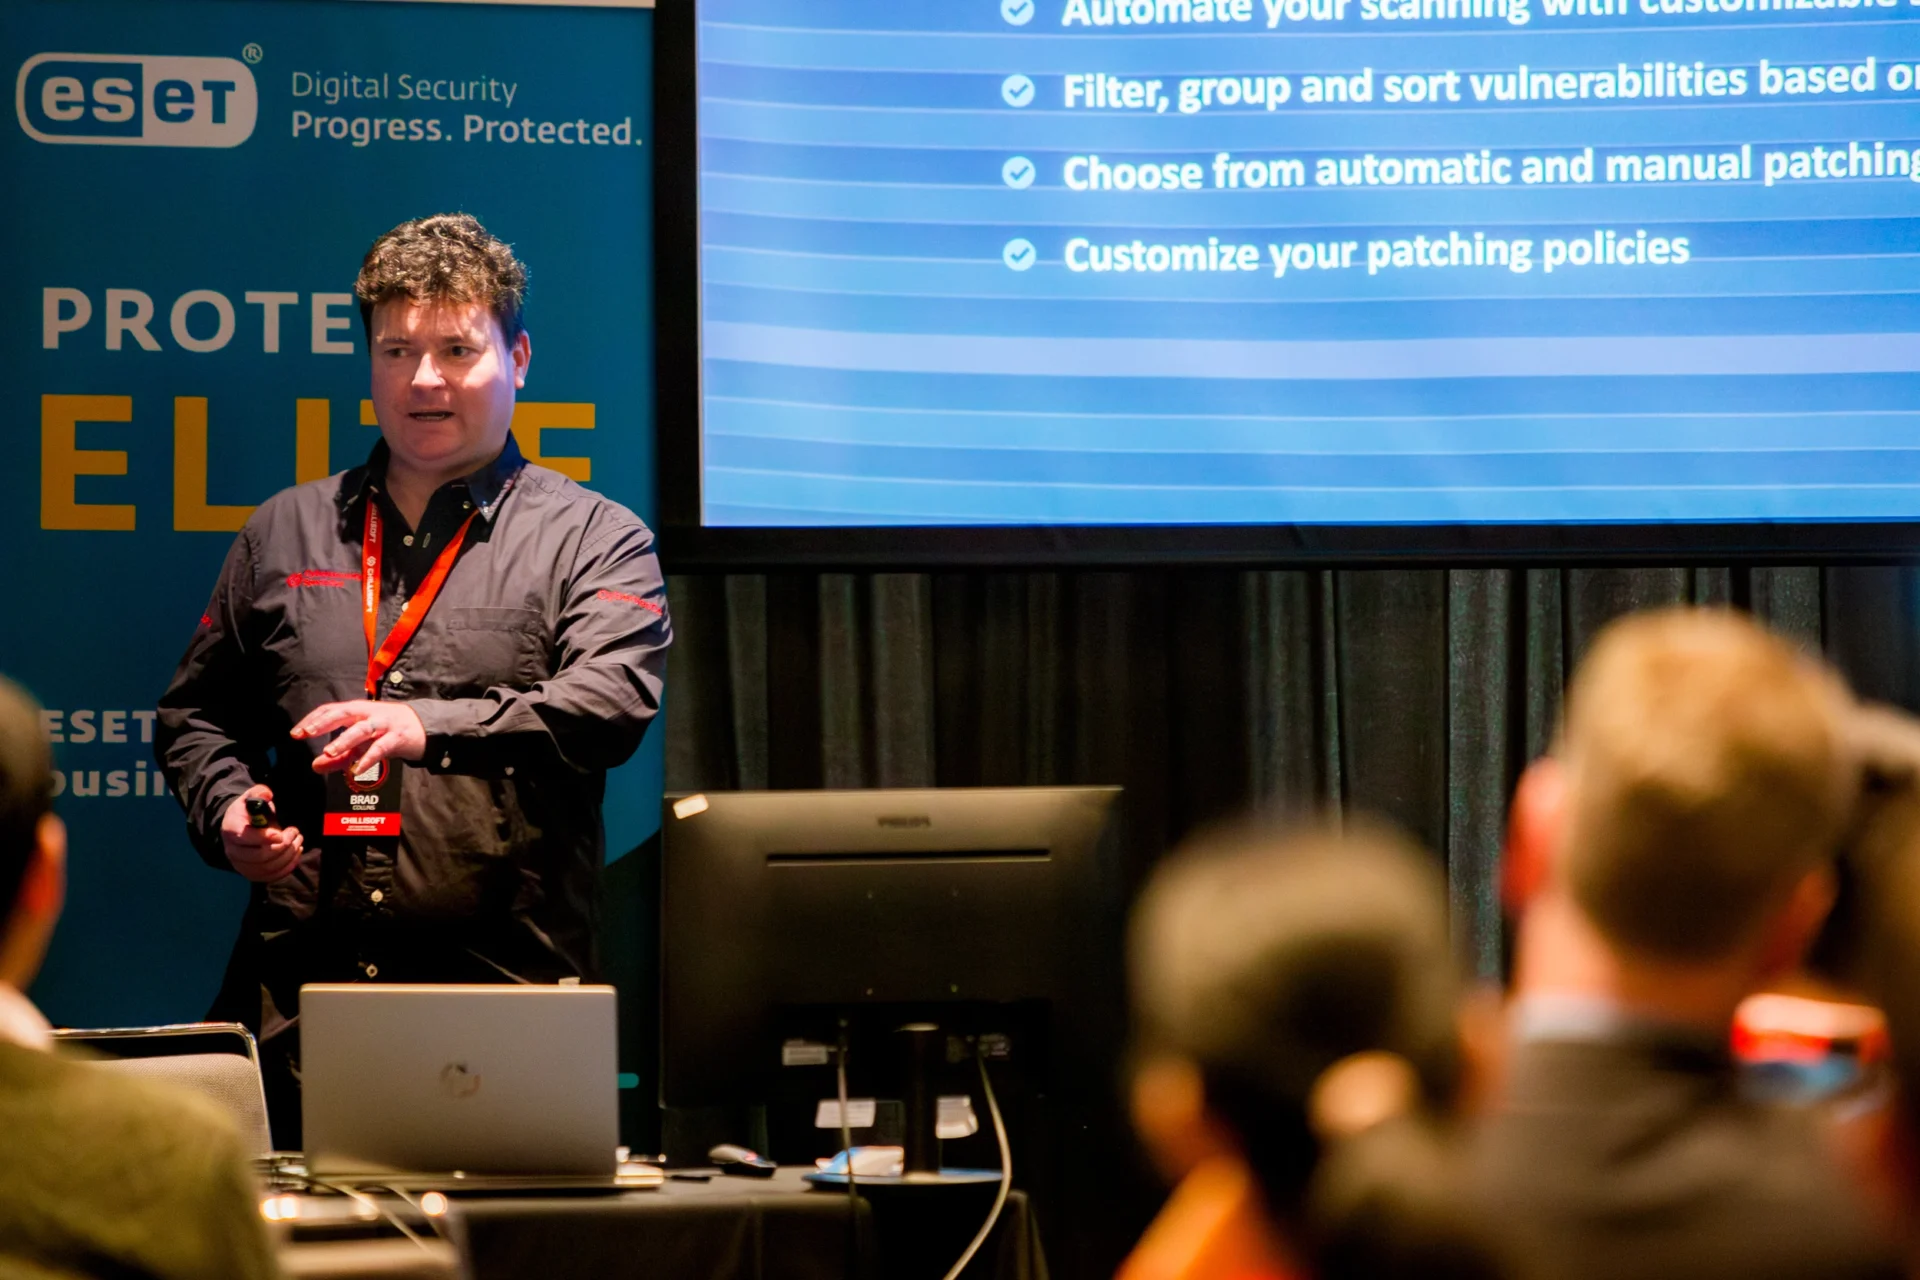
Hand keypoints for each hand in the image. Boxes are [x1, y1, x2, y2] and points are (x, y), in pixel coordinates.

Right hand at [221, 786, 302, 882]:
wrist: (241, 827)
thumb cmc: (248, 812)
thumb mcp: (251, 797)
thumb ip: (259, 793)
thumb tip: (267, 794)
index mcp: (231, 830)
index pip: (245, 838)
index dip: (264, 837)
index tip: (281, 833)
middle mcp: (232, 851)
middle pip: (260, 856)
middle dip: (283, 845)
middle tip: (295, 833)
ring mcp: (242, 865)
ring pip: (268, 868)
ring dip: (289, 855)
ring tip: (298, 840)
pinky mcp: (252, 874)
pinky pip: (271, 876)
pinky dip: (288, 866)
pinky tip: (295, 852)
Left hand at [292, 700, 426, 774]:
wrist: (422, 727)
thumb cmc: (387, 732)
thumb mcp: (360, 743)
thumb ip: (338, 756)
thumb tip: (315, 766)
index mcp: (357, 711)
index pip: (330, 710)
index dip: (312, 720)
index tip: (296, 733)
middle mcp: (368, 714)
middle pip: (343, 713)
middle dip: (324, 722)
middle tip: (307, 733)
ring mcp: (384, 724)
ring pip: (362, 729)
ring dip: (345, 740)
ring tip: (329, 752)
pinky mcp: (397, 737)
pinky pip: (381, 747)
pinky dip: (368, 758)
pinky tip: (357, 769)